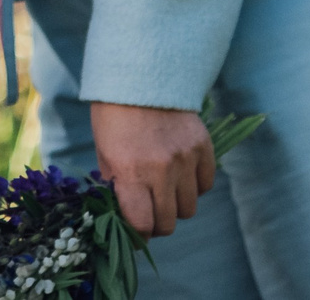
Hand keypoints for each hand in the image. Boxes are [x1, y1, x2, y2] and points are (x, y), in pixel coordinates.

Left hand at [90, 102, 215, 236]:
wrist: (141, 75)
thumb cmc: (114, 115)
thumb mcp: (104, 151)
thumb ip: (116, 185)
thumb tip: (126, 215)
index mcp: (131, 171)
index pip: (142, 224)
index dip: (138, 233)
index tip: (135, 231)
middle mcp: (161, 169)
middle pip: (168, 222)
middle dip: (156, 223)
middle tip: (149, 213)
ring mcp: (185, 159)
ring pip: (189, 208)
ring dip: (176, 206)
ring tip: (164, 191)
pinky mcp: (203, 148)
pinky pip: (205, 185)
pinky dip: (194, 186)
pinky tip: (180, 175)